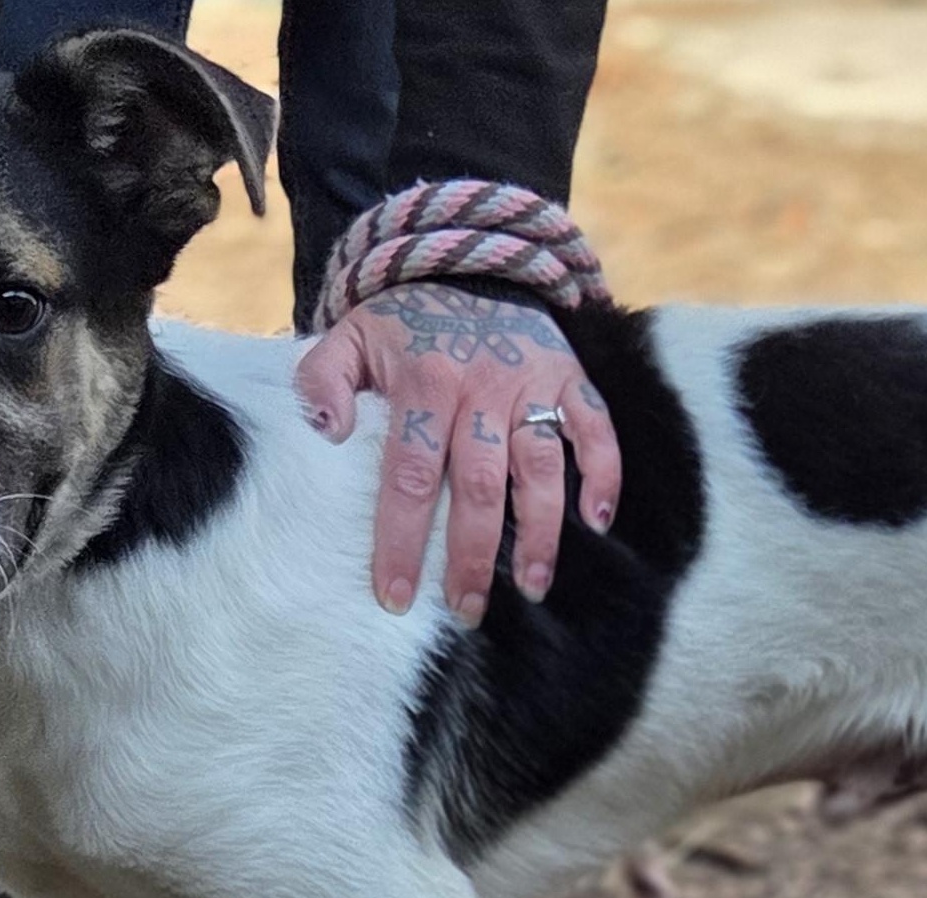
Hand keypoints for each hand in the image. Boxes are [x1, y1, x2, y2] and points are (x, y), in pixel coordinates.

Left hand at [294, 285, 621, 625]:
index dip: (403, 540)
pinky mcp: (569, 378)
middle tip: (465, 609)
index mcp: (423, 379)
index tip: (396, 595)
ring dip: (540, 533)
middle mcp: (480, 385)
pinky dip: (604, 473)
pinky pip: (595, 428)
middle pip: (478, 486)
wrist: (466, 259)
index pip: (410, 474)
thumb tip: (328, 432)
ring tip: (533, 588)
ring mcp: (530, 383)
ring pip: (540, 468)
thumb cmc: (404, 321)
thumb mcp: (349, 334)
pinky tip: (597, 522)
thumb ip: (323, 379)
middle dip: (473, 555)